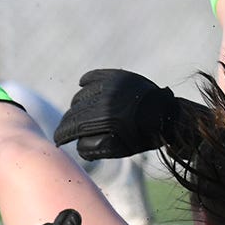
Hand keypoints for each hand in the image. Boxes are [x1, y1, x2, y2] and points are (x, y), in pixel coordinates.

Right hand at [53, 68, 202, 159]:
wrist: (167, 114)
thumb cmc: (143, 135)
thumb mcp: (121, 149)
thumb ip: (96, 148)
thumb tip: (75, 145)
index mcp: (107, 119)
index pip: (74, 127)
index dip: (62, 134)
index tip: (57, 140)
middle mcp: (106, 100)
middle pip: (74, 112)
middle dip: (66, 123)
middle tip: (63, 131)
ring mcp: (110, 85)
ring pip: (80, 96)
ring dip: (76, 107)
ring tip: (80, 115)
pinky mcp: (115, 76)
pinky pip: (91, 77)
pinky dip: (84, 83)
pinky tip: (82, 88)